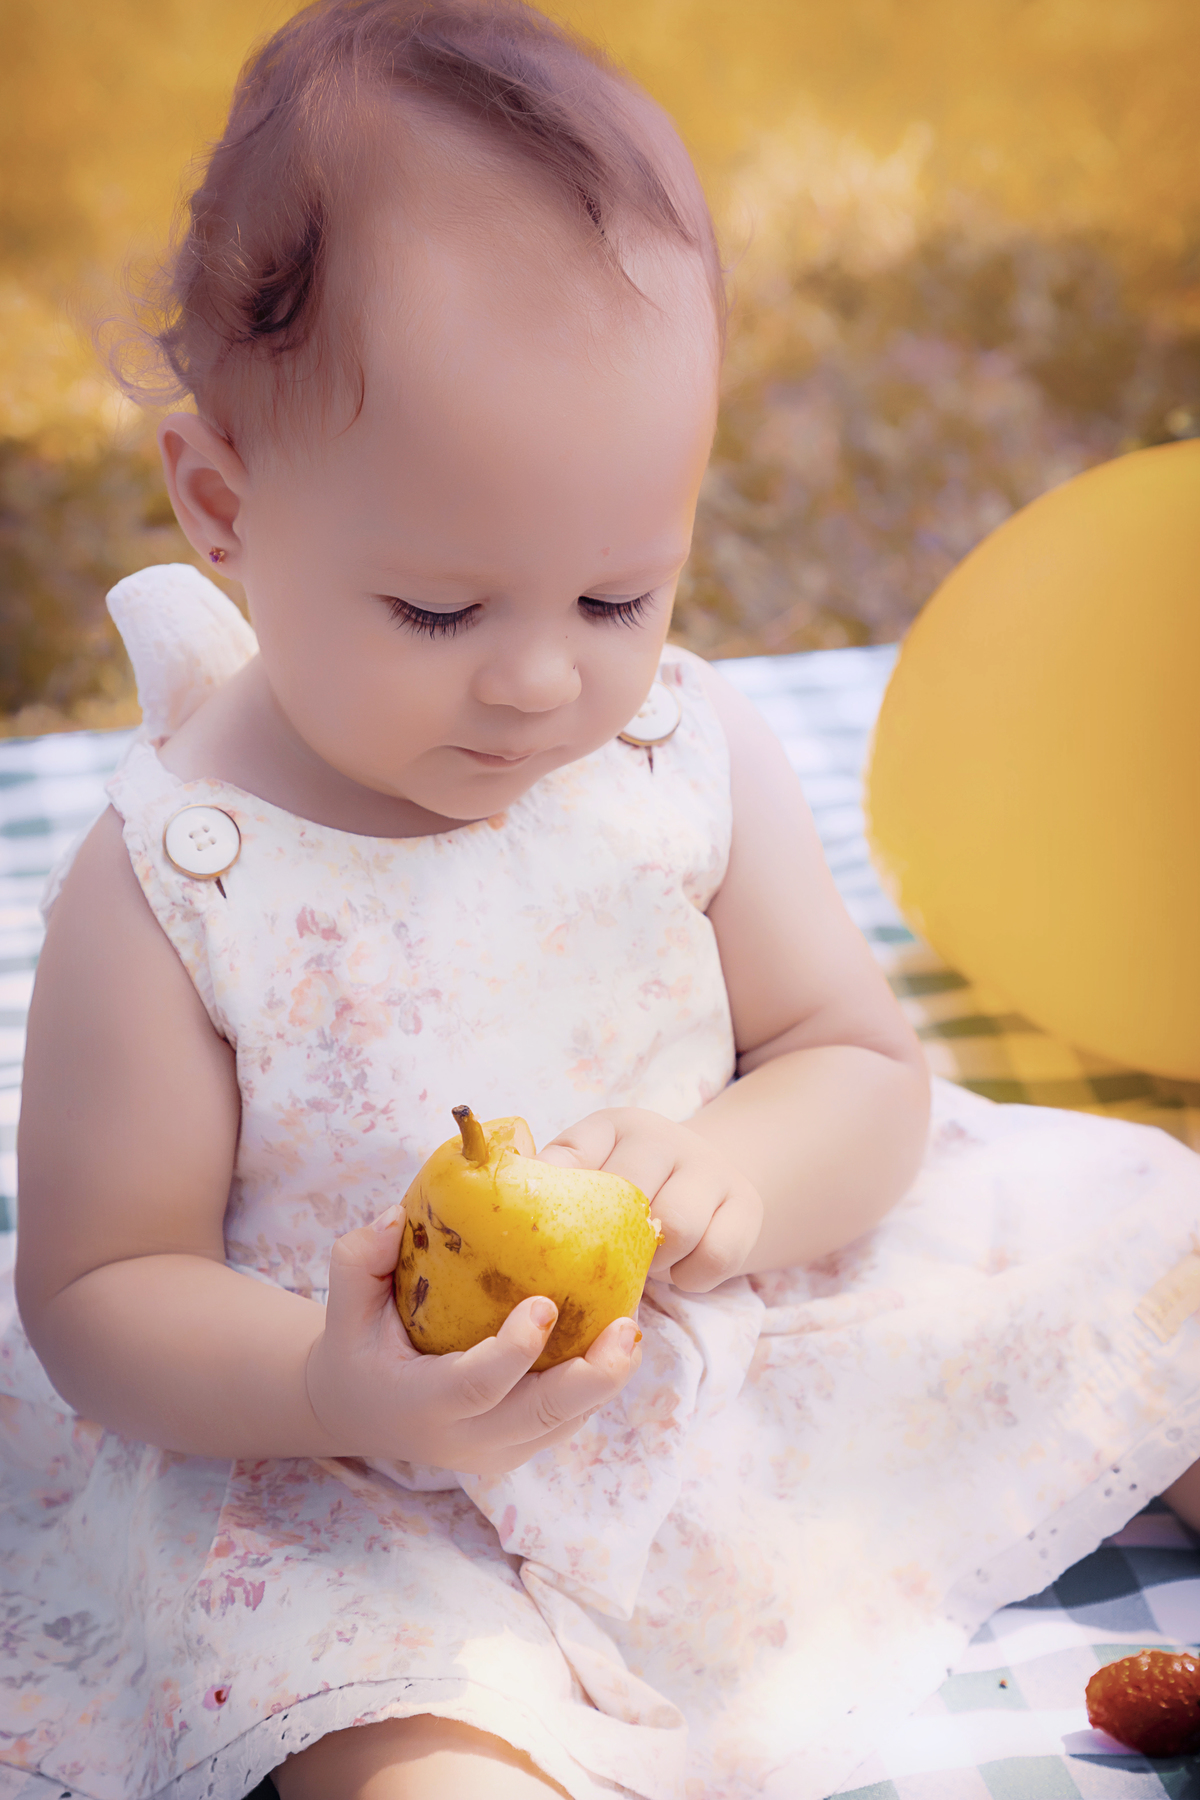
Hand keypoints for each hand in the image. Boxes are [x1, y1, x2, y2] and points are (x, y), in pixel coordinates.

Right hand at [306, 1206, 642, 1474]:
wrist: (361, 1411)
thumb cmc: (357, 1348)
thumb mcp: (345, 1305)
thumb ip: (360, 1258)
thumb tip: (395, 1216)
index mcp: (422, 1403)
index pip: (477, 1386)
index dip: (515, 1351)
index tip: (546, 1302)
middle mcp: (464, 1437)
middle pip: (541, 1417)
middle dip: (593, 1377)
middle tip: (626, 1326)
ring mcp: (496, 1450)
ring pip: (565, 1424)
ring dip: (607, 1379)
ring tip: (632, 1328)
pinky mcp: (519, 1448)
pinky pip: (567, 1422)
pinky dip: (597, 1385)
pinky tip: (618, 1340)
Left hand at [538, 1108, 762, 1292]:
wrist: (704, 1178)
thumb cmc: (628, 1186)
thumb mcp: (588, 1171)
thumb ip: (551, 1182)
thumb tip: (501, 1201)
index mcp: (615, 1126)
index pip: (575, 1161)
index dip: (559, 1197)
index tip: (544, 1233)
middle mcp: (667, 1137)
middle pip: (631, 1200)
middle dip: (612, 1245)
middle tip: (603, 1265)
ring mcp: (712, 1169)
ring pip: (677, 1230)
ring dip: (655, 1263)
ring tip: (644, 1265)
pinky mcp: (746, 1207)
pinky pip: (715, 1258)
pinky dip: (691, 1278)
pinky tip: (679, 1270)